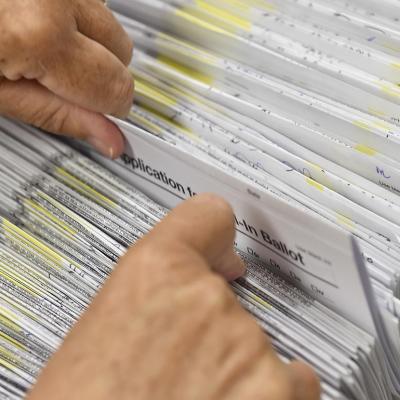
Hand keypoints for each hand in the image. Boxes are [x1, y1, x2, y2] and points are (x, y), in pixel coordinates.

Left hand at [0, 0, 133, 157]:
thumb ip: (56, 114)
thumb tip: (108, 137)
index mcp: (42, 34)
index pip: (116, 86)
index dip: (110, 109)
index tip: (104, 117)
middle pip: (122, 48)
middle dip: (101, 71)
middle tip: (59, 80)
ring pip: (107, 19)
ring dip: (88, 39)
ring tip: (42, 46)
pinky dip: (72, 15)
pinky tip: (41, 21)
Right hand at [28, 194, 319, 399]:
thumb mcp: (103, 331)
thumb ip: (155, 293)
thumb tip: (199, 284)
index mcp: (156, 273)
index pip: (207, 216)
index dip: (214, 235)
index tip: (222, 254)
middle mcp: (209, 299)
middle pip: (226, 295)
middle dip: (207, 323)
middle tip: (176, 365)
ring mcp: (249, 347)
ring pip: (253, 340)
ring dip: (232, 363)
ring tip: (192, 396)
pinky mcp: (279, 395)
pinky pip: (291, 377)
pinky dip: (269, 393)